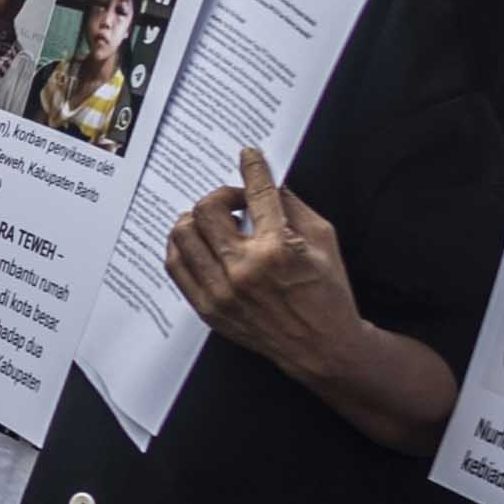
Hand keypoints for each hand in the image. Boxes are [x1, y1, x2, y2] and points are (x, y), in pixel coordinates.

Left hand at [167, 146, 367, 384]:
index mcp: (277, 249)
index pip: (257, 194)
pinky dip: (182, 245)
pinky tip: (199, 241)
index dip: (252, 167)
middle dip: (223, 195)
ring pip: (183, 234)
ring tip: (216, 222)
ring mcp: (221, 291)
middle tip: (237, 202)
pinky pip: (175, 265)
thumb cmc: (327, 293)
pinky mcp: (208, 308)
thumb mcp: (325, 240)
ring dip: (197, 218)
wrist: (321, 346)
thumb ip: (294, 207)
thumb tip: (268, 183)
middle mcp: (243, 269)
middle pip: (207, 209)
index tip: (249, 156)